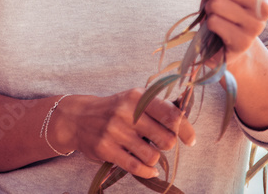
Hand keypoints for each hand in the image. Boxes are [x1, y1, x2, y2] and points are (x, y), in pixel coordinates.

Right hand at [49, 90, 195, 178]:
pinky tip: (148, 168)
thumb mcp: (134, 99)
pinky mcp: (106, 149)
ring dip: (154, 158)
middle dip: (167, 145)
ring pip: (152, 156)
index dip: (186, 130)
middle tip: (160, 143)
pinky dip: (146, 171)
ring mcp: (114, 131)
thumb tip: (186, 122)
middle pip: (166, 139)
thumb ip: (158, 107)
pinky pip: (136, 167)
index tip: (190, 140)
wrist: (78, 117)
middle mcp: (125, 112)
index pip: (171, 115)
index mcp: (136, 97)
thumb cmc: (114, 109)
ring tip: (147, 152)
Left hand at [200, 0, 267, 67]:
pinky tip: (217, 29)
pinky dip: (208, 23)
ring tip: (215, 13)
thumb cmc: (228, 7)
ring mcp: (257, 25)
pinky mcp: (244, 42)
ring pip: (215, 3)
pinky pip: (214, 22)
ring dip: (207, 8)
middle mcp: (266, 5)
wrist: (231, 44)